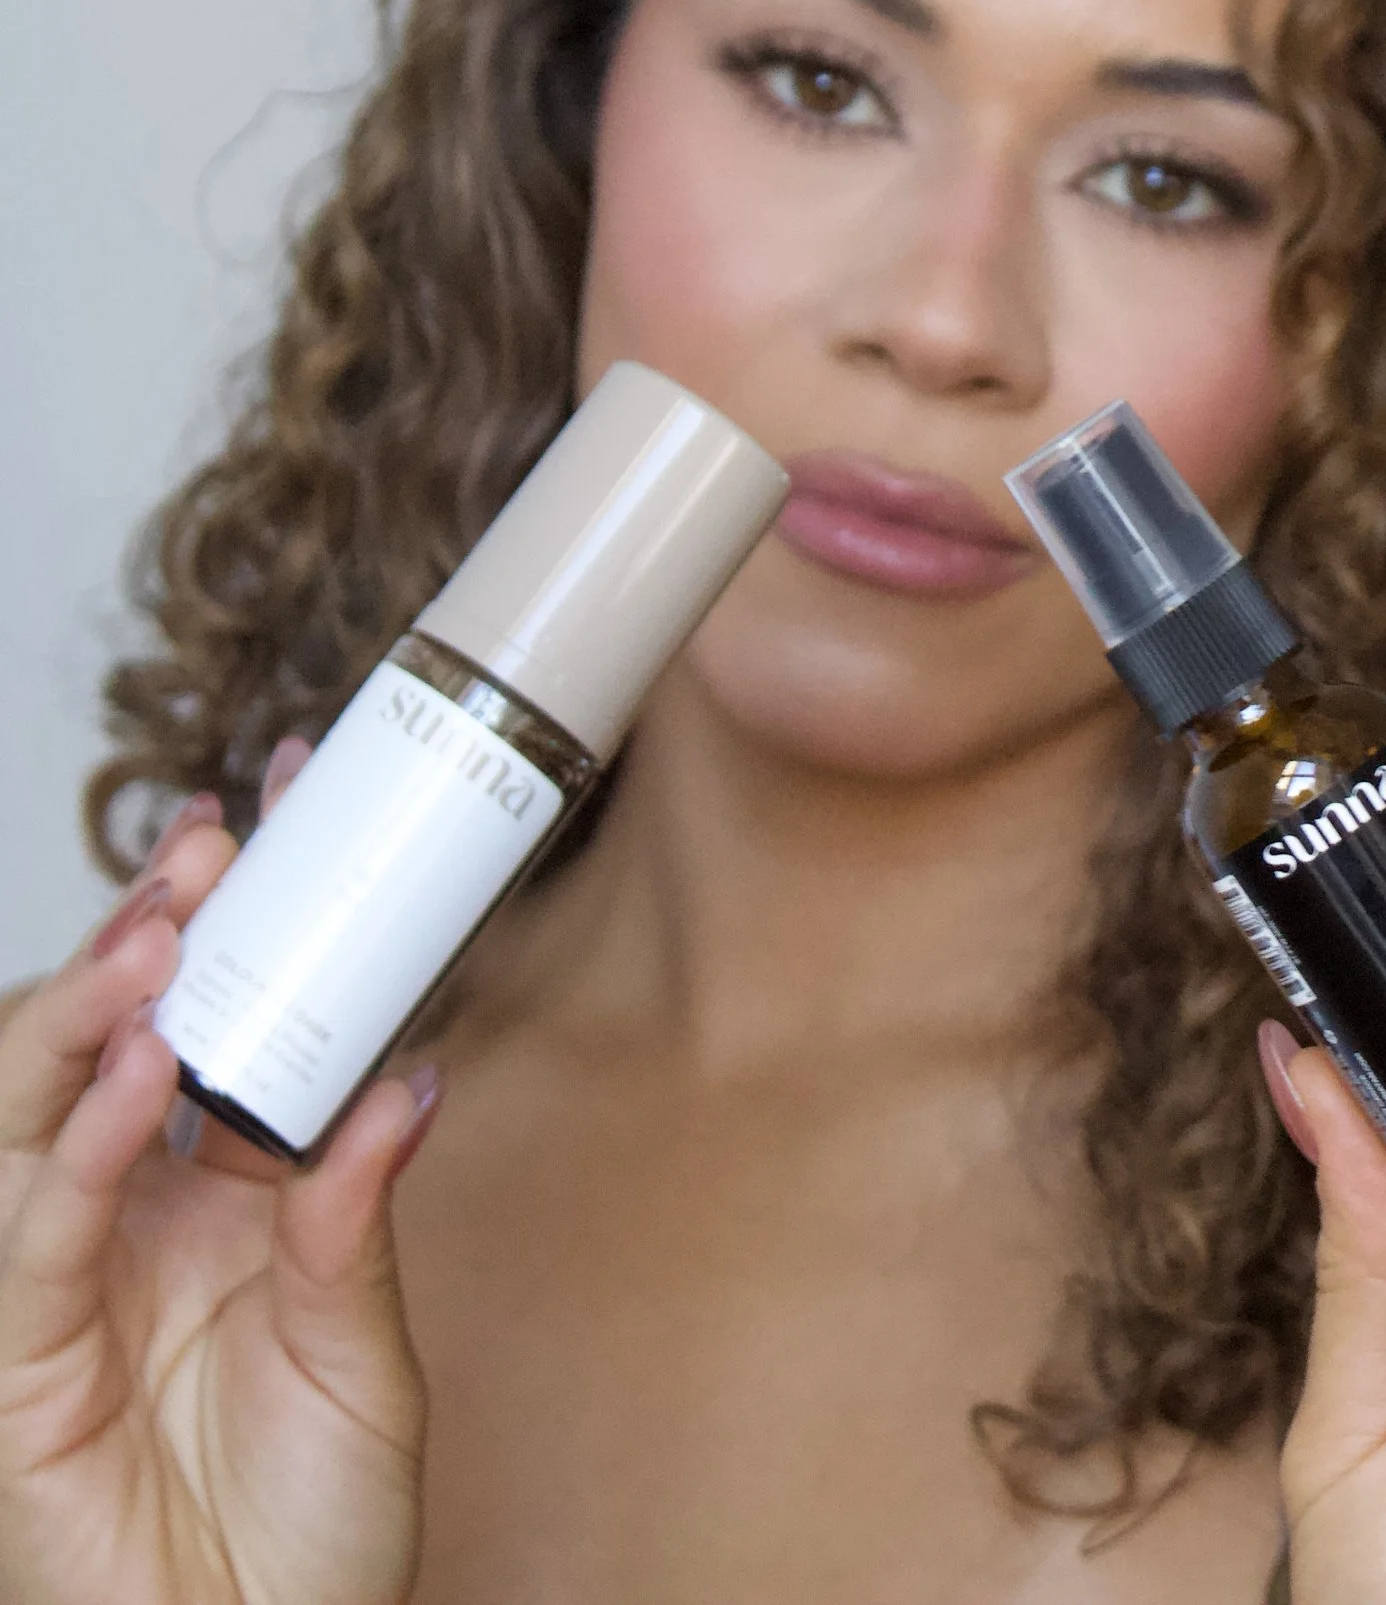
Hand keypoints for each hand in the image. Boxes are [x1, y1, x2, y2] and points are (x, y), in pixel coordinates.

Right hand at [0, 755, 433, 1604]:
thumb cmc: (315, 1534)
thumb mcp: (366, 1356)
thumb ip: (358, 1220)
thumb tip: (403, 1075)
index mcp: (223, 1190)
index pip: (223, 1018)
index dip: (246, 912)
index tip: (293, 799)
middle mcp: (135, 1213)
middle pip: (114, 1036)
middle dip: (152, 928)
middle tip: (209, 847)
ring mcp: (65, 1277)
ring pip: (42, 1103)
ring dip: (94, 1003)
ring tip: (159, 929)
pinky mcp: (19, 1358)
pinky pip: (38, 1226)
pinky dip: (82, 1138)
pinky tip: (136, 1071)